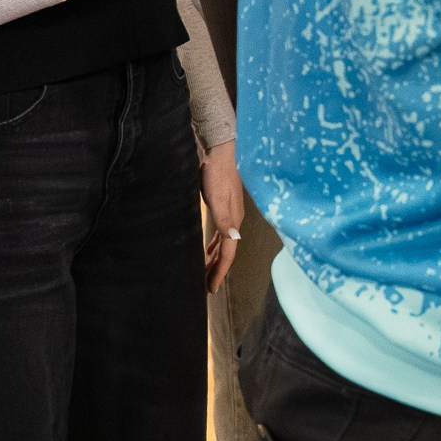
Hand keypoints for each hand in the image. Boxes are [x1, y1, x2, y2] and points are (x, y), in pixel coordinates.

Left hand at [200, 142, 243, 291]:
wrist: (222, 153)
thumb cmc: (217, 174)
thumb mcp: (218, 197)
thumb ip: (225, 219)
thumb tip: (234, 240)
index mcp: (233, 221)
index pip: (228, 253)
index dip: (220, 271)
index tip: (211, 288)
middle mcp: (233, 221)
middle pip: (226, 252)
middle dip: (217, 269)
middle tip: (206, 286)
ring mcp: (230, 215)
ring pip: (223, 244)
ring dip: (215, 259)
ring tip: (205, 272)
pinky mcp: (224, 208)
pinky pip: (220, 234)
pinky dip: (214, 245)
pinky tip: (208, 249)